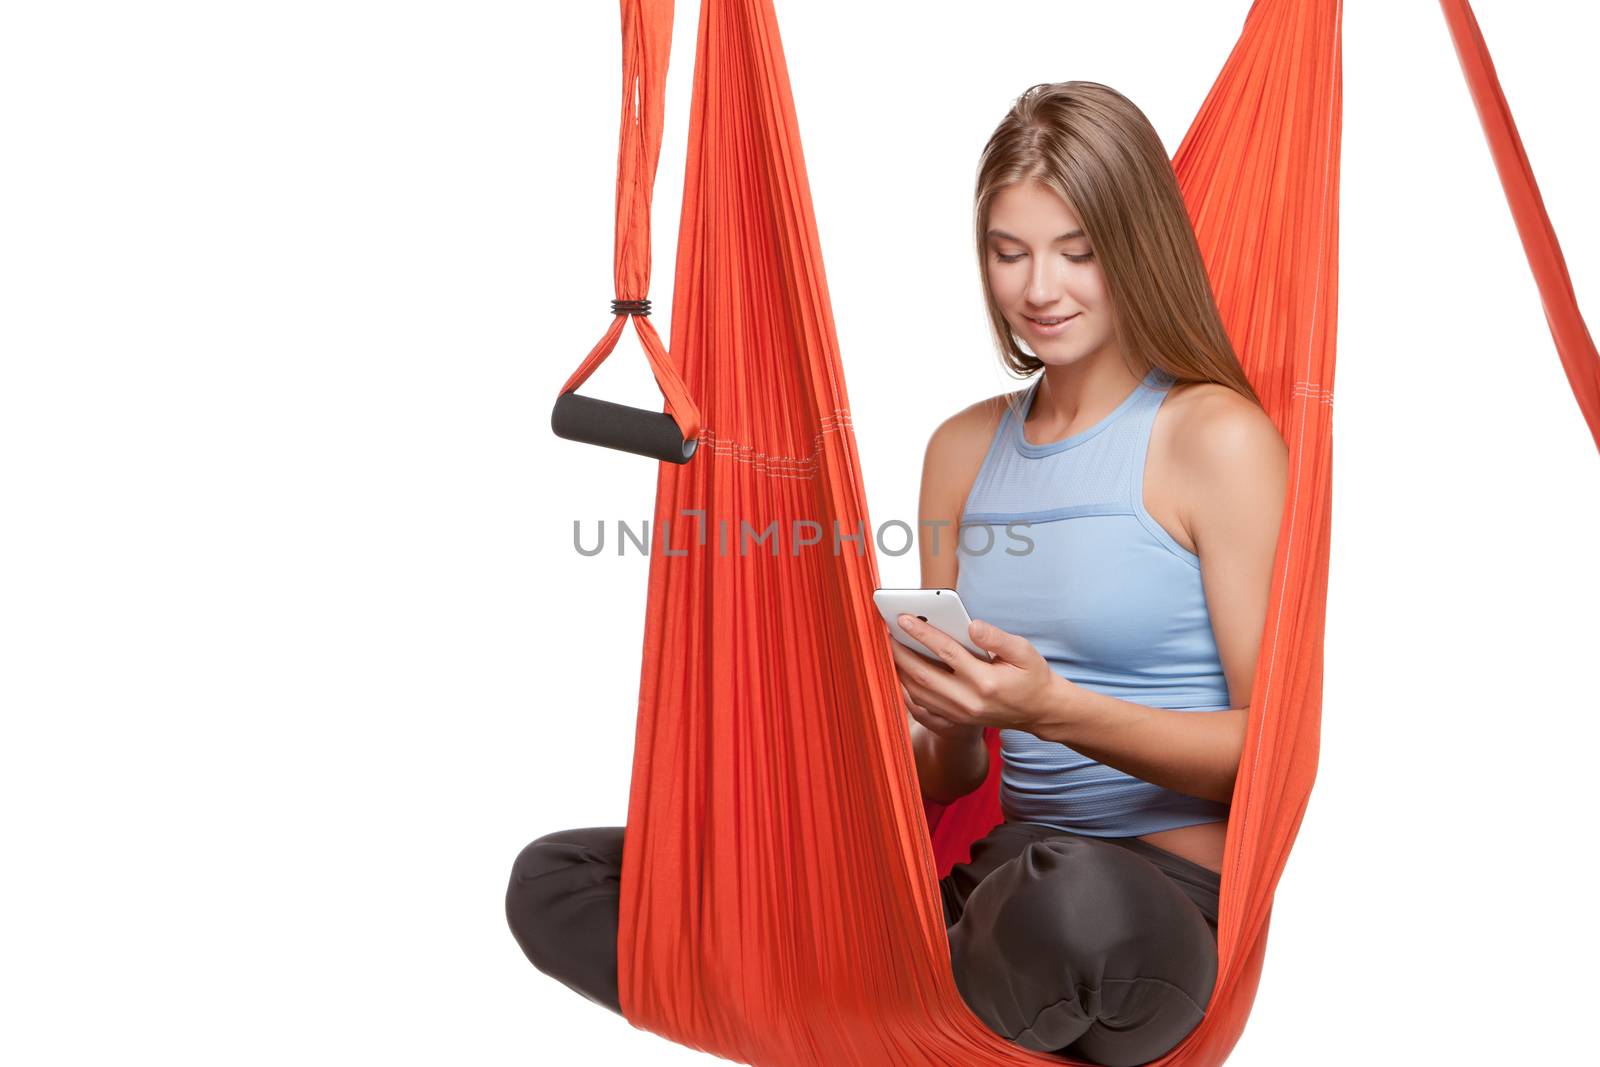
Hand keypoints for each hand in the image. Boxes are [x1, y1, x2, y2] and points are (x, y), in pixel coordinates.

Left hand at [889, 614, 1070, 735]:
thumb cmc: (1032, 677)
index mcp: (986, 682)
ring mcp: (960, 715)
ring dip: (900, 671)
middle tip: (886, 633)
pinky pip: (922, 707)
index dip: (922, 633)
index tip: (903, 618)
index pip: (946, 652)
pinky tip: (901, 672)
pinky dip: (907, 689)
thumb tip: (971, 626)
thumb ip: (997, 638)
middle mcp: (969, 701)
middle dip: (900, 652)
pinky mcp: (956, 721)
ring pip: (918, 693)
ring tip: (889, 649)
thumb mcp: (1025, 651)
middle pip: (924, 675)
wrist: (1040, 712)